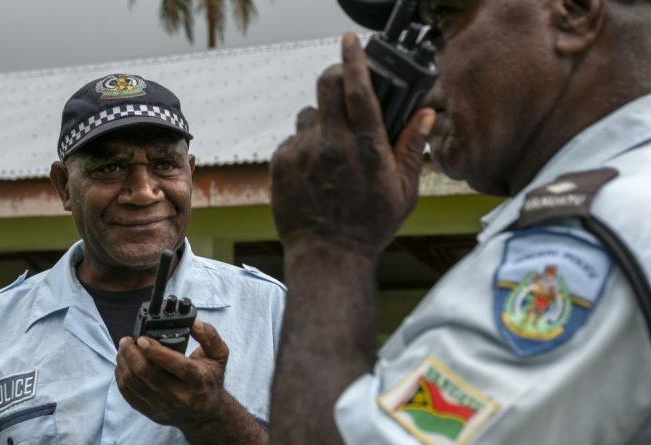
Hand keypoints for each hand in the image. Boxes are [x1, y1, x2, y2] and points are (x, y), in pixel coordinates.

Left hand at [116, 320, 229, 430]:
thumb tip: (194, 323)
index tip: (142, 339)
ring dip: (124, 363)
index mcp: (196, 379)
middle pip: (147, 373)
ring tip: (124, 349)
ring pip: (134, 383)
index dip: (155, 351)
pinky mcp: (150, 411)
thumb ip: (209, 336)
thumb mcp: (218, 356)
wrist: (205, 414)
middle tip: (127, 340)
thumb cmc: (209, 380)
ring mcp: (162, 405)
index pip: (174, 364)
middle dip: (132, 354)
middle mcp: (179, 395)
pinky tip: (123, 364)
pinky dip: (121, 376)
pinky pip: (128, 394)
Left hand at [270, 33, 435, 257]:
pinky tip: (314, 170)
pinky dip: (304, 147)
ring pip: (308, 114)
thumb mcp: (403, 189)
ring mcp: (303, 153)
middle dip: (334, 77)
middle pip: (325, 85)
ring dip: (320, 120)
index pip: (358, 88)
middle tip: (341, 85)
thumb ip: (413, 147)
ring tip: (331, 148)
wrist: (328, 255)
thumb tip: (427, 114)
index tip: (351, 41)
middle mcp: (331, 144)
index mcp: (366, 146)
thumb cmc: (371, 225)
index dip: (354, 59)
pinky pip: (293, 141)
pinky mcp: (281, 164)